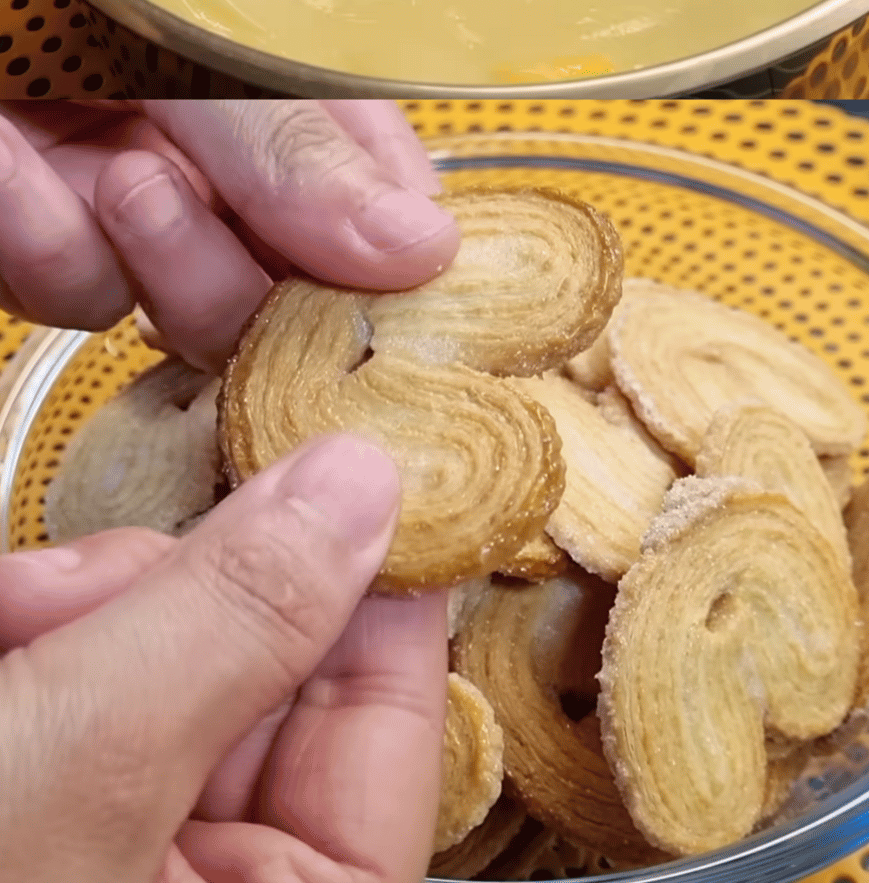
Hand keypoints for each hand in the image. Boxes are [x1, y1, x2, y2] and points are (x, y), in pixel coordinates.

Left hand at [0, 100, 459, 369]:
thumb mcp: (180, 24)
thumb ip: (289, 145)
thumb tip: (421, 250)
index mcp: (274, 76)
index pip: (379, 184)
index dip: (386, 241)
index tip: (390, 277)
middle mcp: (215, 144)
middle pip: (291, 280)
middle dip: (234, 262)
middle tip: (171, 190)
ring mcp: (128, 190)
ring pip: (184, 306)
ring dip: (139, 248)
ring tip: (93, 163)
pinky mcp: (40, 231)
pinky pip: (75, 286)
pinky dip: (43, 236)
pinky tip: (10, 161)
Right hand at [0, 433, 447, 882]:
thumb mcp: (96, 756)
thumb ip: (237, 620)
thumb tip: (362, 485)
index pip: (390, 732)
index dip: (378, 588)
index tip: (357, 468)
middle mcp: (218, 877)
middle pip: (264, 669)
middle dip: (180, 592)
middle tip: (105, 568)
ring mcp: (126, 831)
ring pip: (165, 650)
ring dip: (85, 604)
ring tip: (14, 612)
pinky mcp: (53, 788)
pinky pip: (84, 674)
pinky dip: (38, 630)